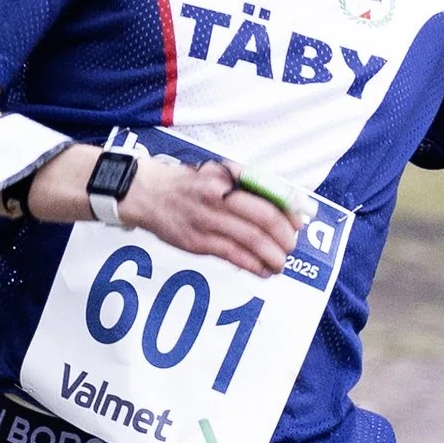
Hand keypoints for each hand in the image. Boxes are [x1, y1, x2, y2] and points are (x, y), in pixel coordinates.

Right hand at [38, 148, 299, 277]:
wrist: (145, 192)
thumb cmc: (187, 183)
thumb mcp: (215, 172)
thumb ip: (245, 184)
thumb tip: (281, 201)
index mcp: (226, 177)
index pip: (266, 194)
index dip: (287, 211)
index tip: (299, 223)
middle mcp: (217, 197)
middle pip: (262, 219)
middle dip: (283, 237)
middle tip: (292, 246)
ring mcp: (206, 220)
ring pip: (249, 240)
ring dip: (271, 255)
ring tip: (281, 263)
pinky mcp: (196, 241)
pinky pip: (231, 255)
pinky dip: (251, 265)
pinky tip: (263, 270)